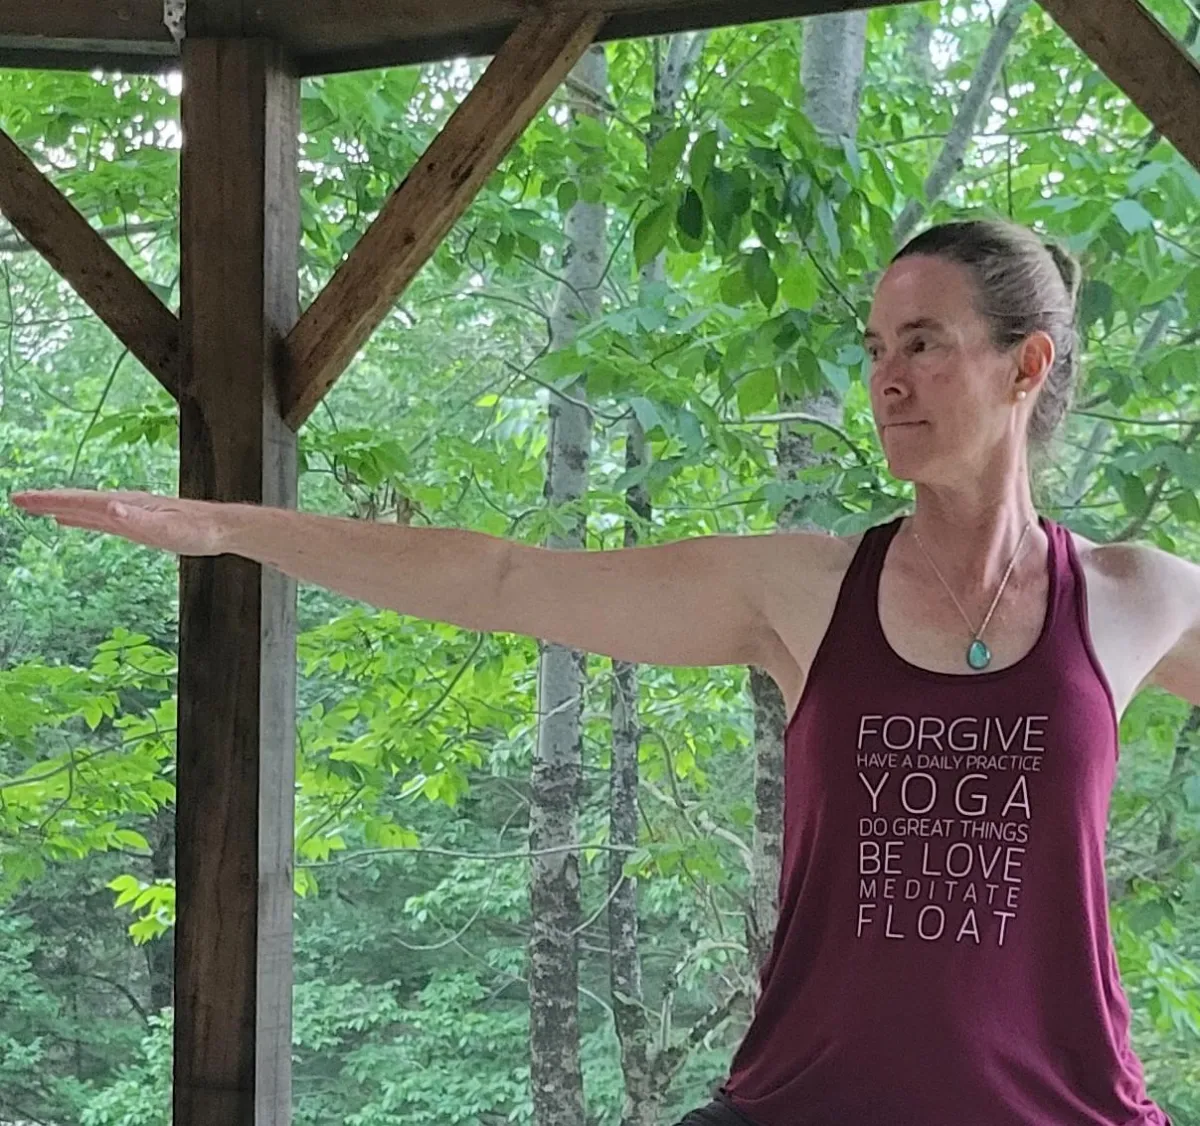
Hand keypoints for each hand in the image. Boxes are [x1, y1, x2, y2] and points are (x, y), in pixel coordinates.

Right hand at [10, 489, 235, 556]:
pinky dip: (79, 518)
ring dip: (59, 507)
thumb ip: (139, 520)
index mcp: (125, 505)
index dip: (50, 500)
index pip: (80, 501)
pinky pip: (99, 519)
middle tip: (17, 500)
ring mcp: (128, 513)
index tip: (22, 498)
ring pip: (85, 508)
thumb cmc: (196, 530)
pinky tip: (69, 520)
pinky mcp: (135, 523)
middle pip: (77, 501)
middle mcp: (123, 505)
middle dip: (47, 500)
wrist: (220, 528)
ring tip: (35, 507)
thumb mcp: (167, 528)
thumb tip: (110, 508)